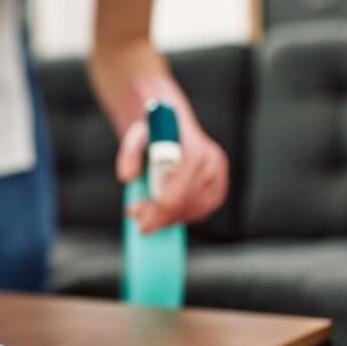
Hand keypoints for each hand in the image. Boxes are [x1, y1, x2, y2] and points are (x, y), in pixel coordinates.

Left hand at [116, 77, 228, 233]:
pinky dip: (183, 215)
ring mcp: (218, 174)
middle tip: (140, 223)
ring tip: (148, 216)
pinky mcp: (219, 184)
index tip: (142, 223)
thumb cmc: (151, 130)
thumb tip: (127, 178)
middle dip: (162, 218)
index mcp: (195, 150)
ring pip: (196, 210)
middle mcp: (212, 162)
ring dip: (171, 219)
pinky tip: (165, 214)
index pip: (180, 192)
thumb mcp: (135, 136)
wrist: (169, 121)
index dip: (160, 212)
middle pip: (188, 204)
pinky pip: (203, 209)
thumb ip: (129, 153)